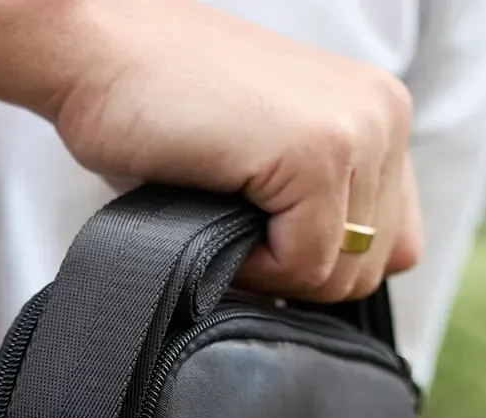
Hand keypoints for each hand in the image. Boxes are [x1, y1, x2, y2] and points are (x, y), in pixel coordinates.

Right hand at [50, 0, 422, 302]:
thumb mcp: (263, 170)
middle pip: (366, 270)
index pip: (391, 247)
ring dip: (271, 273)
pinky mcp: (318, 153)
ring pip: (338, 275)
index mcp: (380, 115)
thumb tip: (330, 291)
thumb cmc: (159, 117)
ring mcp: (358, 130)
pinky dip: (251, 266)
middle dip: (295, 277)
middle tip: (232, 231)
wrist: (94, 57)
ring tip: (221, 217)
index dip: (320, 266)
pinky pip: (303, 264)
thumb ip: (317, 214)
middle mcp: (385, 115)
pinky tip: (214, 217)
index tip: (261, 237)